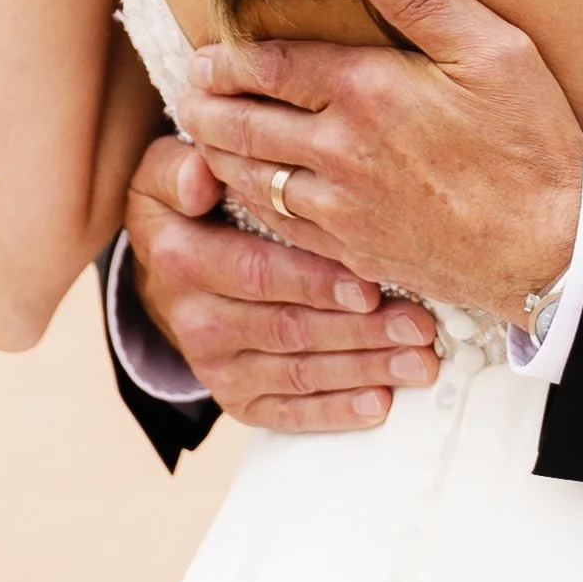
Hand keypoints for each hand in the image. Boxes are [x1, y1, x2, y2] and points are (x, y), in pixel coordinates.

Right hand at [123, 133, 439, 431]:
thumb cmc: (187, 205)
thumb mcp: (167, 173)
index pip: (258, 273)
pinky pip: (286, 411)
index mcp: (183, 259)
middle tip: (419, 325)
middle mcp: (195, 319)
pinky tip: (379, 404)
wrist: (163, 268)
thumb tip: (201, 176)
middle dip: (360, 330)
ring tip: (417, 361)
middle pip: (289, 328)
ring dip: (362, 369)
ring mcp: (214, 364)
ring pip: (298, 371)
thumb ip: (181, 168)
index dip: (316, 282)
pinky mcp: (234, 396)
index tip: (371, 286)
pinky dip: (334, 412)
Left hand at [176, 0, 582, 327]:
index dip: (228, 58)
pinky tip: (248, 195)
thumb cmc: (529, 142)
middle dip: (205, 106)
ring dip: (217, 154)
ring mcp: (340, 208)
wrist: (550, 248)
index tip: (203, 54)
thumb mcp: (493, 49)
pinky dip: (249, 206)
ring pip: (251, 178)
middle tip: (184, 93)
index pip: (271, 66)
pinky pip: (278, 228)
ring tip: (201, 137)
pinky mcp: (352, 252)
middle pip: (244, 124)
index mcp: (367, 90)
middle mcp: (339, 149)